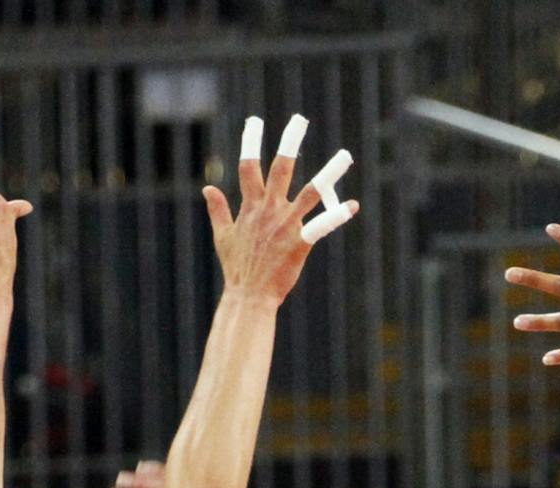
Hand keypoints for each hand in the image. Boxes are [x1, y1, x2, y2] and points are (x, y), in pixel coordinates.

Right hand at [208, 129, 358, 305]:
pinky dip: (336, 216)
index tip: (254, 121)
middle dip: (289, 142)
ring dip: (329, 174)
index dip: (250, 142)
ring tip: (345, 156)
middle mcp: (269, 209)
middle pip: (280, 168)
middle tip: (299, 119)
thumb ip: (219, 210)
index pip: (248, 167)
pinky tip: (352, 206)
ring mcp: (285, 224)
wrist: (248, 295)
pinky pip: (320, 225)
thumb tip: (207, 188)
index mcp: (251, 206)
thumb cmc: (238, 267)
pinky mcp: (298, 242)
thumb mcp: (223, 235)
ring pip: (311, 192)